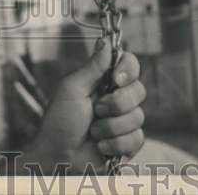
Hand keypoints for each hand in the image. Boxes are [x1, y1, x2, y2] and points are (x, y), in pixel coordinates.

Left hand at [20, 38, 145, 174]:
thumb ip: (93, 66)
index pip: (129, 65)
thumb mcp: (73, 88)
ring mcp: (123, 121)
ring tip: (93, 131)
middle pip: (139, 90)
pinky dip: (116, 144)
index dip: (128, 70)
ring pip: (139, 117)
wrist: (58, 157)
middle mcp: (117, 98)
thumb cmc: (59, 121)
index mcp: (103, 81)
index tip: (116, 79)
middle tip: (97, 110)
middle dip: (117, 103)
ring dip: (111, 126)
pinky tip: (101, 146)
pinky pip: (138, 139)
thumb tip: (107, 41)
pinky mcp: (128, 143)